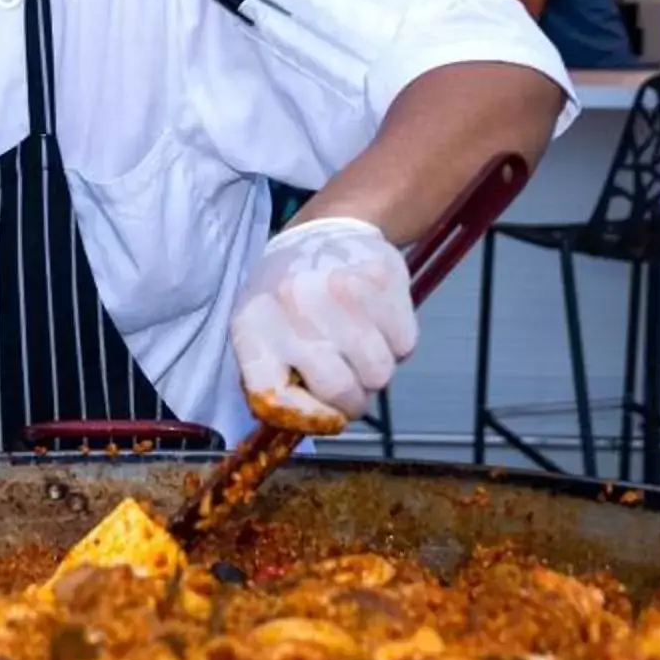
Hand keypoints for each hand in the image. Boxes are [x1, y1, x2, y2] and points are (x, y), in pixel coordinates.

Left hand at [229, 218, 416, 431]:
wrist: (325, 231)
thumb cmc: (288, 294)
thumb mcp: (261, 329)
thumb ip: (270, 379)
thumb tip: (297, 428)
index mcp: (253, 324)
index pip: (274, 396)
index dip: (306, 417)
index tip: (323, 416)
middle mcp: (295, 306)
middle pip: (340, 389)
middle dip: (352, 401)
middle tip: (352, 389)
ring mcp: (342, 290)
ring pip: (380, 373)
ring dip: (376, 372)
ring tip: (361, 348)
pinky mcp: (382, 278)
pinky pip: (405, 344)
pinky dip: (397, 344)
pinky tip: (378, 322)